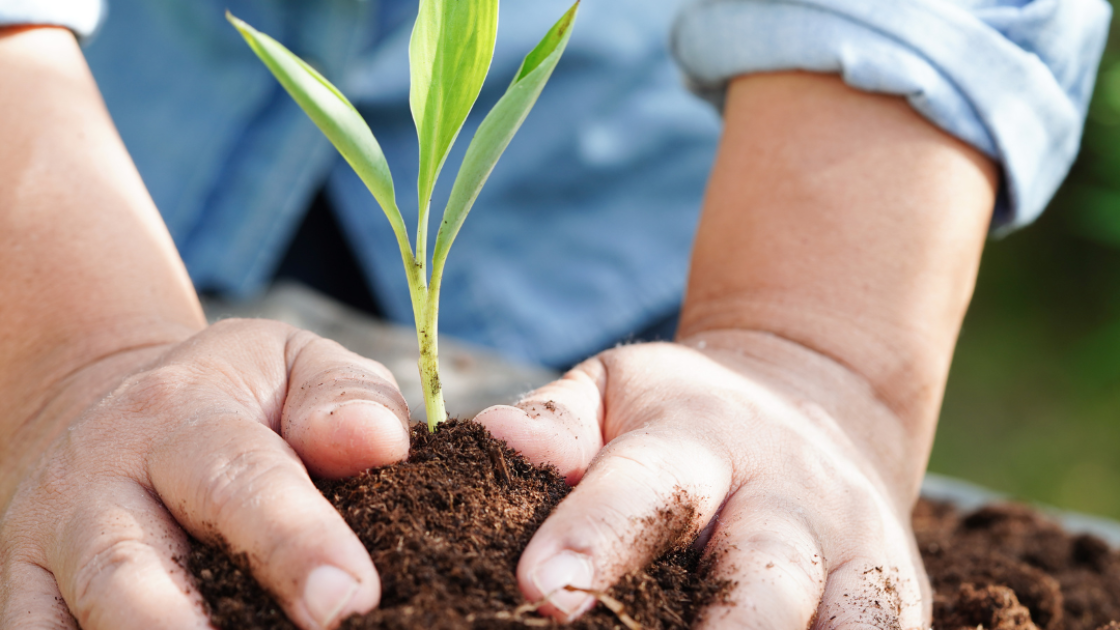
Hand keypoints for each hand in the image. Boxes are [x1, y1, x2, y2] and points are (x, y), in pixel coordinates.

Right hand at [0, 319, 411, 629]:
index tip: (350, 597)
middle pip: (131, 567)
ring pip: (78, 617)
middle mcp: (99, 479)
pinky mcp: (27, 591)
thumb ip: (347, 395)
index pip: (240, 479)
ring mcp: (53, 543)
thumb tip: (376, 442)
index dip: (295, 543)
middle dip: (187, 629)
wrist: (118, 413)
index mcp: (181, 413)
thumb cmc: (242, 398)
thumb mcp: (296, 365)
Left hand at [476, 331, 929, 628]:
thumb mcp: (614, 392)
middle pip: (762, 577)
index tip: (542, 594)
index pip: (648, 487)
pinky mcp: (900, 596)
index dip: (598, 538)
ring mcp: (858, 551)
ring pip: (846, 625)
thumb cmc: (682, 417)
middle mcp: (789, 495)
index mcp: (701, 436)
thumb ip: (555, 423)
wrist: (818, 403)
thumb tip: (494, 437)